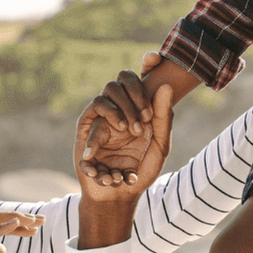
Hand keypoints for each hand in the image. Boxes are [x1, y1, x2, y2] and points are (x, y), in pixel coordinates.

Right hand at [77, 52, 162, 168]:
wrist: (118, 195)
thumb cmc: (140, 171)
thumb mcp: (159, 146)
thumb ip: (163, 117)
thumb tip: (166, 85)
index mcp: (140, 107)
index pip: (141, 77)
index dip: (148, 61)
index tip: (155, 56)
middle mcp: (121, 107)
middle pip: (122, 78)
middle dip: (137, 96)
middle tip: (145, 121)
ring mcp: (103, 115)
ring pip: (107, 90)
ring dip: (122, 109)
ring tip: (130, 131)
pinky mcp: (86, 127)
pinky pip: (92, 112)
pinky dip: (105, 122)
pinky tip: (116, 137)